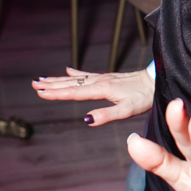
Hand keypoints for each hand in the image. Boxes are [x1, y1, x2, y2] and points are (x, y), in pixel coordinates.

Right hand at [32, 67, 154, 124]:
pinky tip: (67, 69)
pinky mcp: (107, 77)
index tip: (40, 93)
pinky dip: (75, 71)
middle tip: (34, 85)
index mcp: (101, 90)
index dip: (56, 93)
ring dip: (59, 79)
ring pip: (76, 78)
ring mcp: (102, 78)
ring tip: (43, 79)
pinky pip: (86, 73)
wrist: (156, 81)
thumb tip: (86, 120)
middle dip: (52, 85)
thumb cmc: (143, 97)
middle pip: (71, 83)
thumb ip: (106, 115)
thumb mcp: (126, 110)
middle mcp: (99, 81)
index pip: (74, 92)